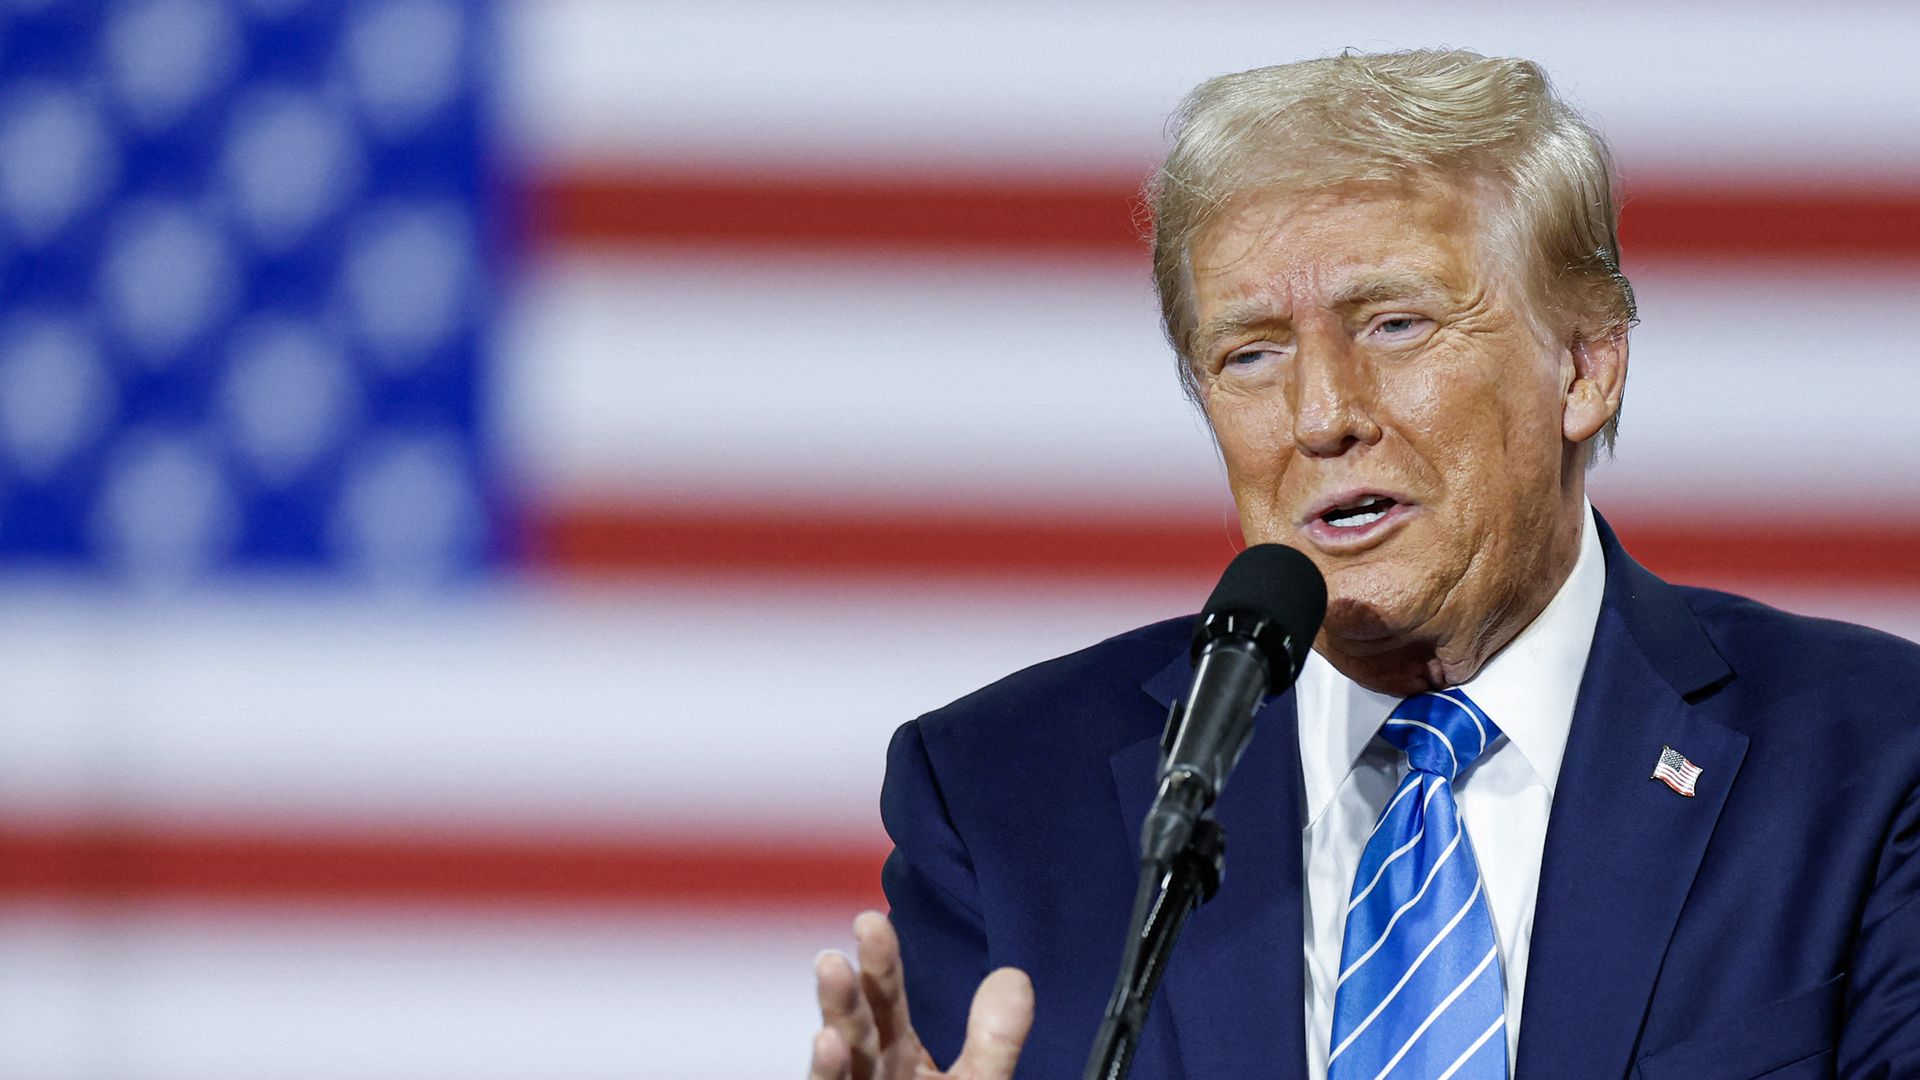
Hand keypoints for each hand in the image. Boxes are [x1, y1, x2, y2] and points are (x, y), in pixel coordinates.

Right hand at [809, 910, 1032, 1079]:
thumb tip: (1015, 976)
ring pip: (841, 1063)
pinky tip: (827, 1042)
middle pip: (860, 1027)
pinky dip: (827, 1071)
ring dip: (836, 1019)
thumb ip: (995, 1041)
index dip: (881, 963)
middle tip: (848, 941)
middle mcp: (871, 1076)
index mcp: (898, 1058)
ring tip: (831, 971)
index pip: (887, 1002)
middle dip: (851, 987)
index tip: (869, 920)